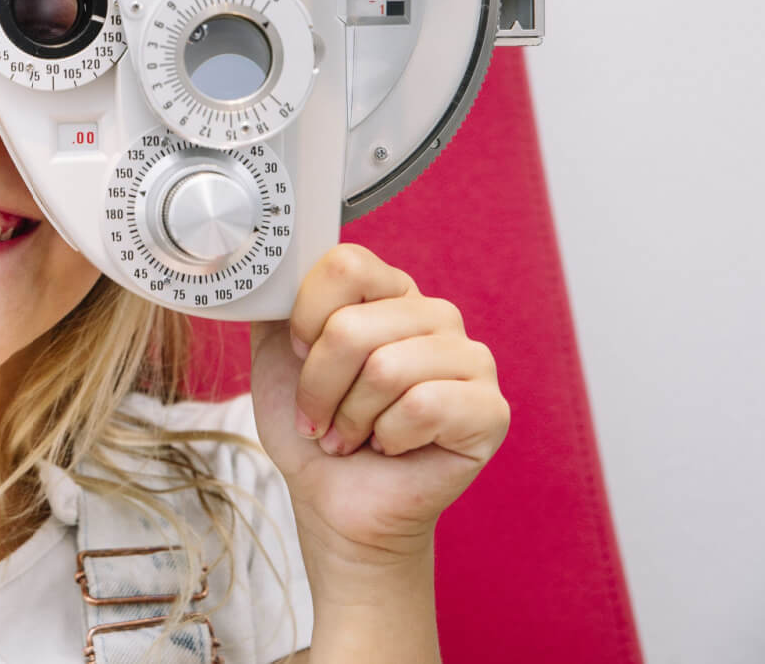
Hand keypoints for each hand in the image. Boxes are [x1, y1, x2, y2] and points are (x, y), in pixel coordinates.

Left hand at [248, 244, 509, 566]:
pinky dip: (390, 437)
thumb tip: (273, 268)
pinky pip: (424, 406)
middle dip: (319, 386)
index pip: (346, 265)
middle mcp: (436, 315)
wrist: (334, 500)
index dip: (307, 318)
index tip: (299, 355)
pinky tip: (392, 448)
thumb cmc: (312, 427)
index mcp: (389, 292)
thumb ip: (276, 300)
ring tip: (353, 436)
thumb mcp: (275, 352)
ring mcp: (471, 360)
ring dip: (351, 417)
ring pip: (386, 368)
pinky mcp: (491, 410)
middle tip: (321, 417)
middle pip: (353, 326)